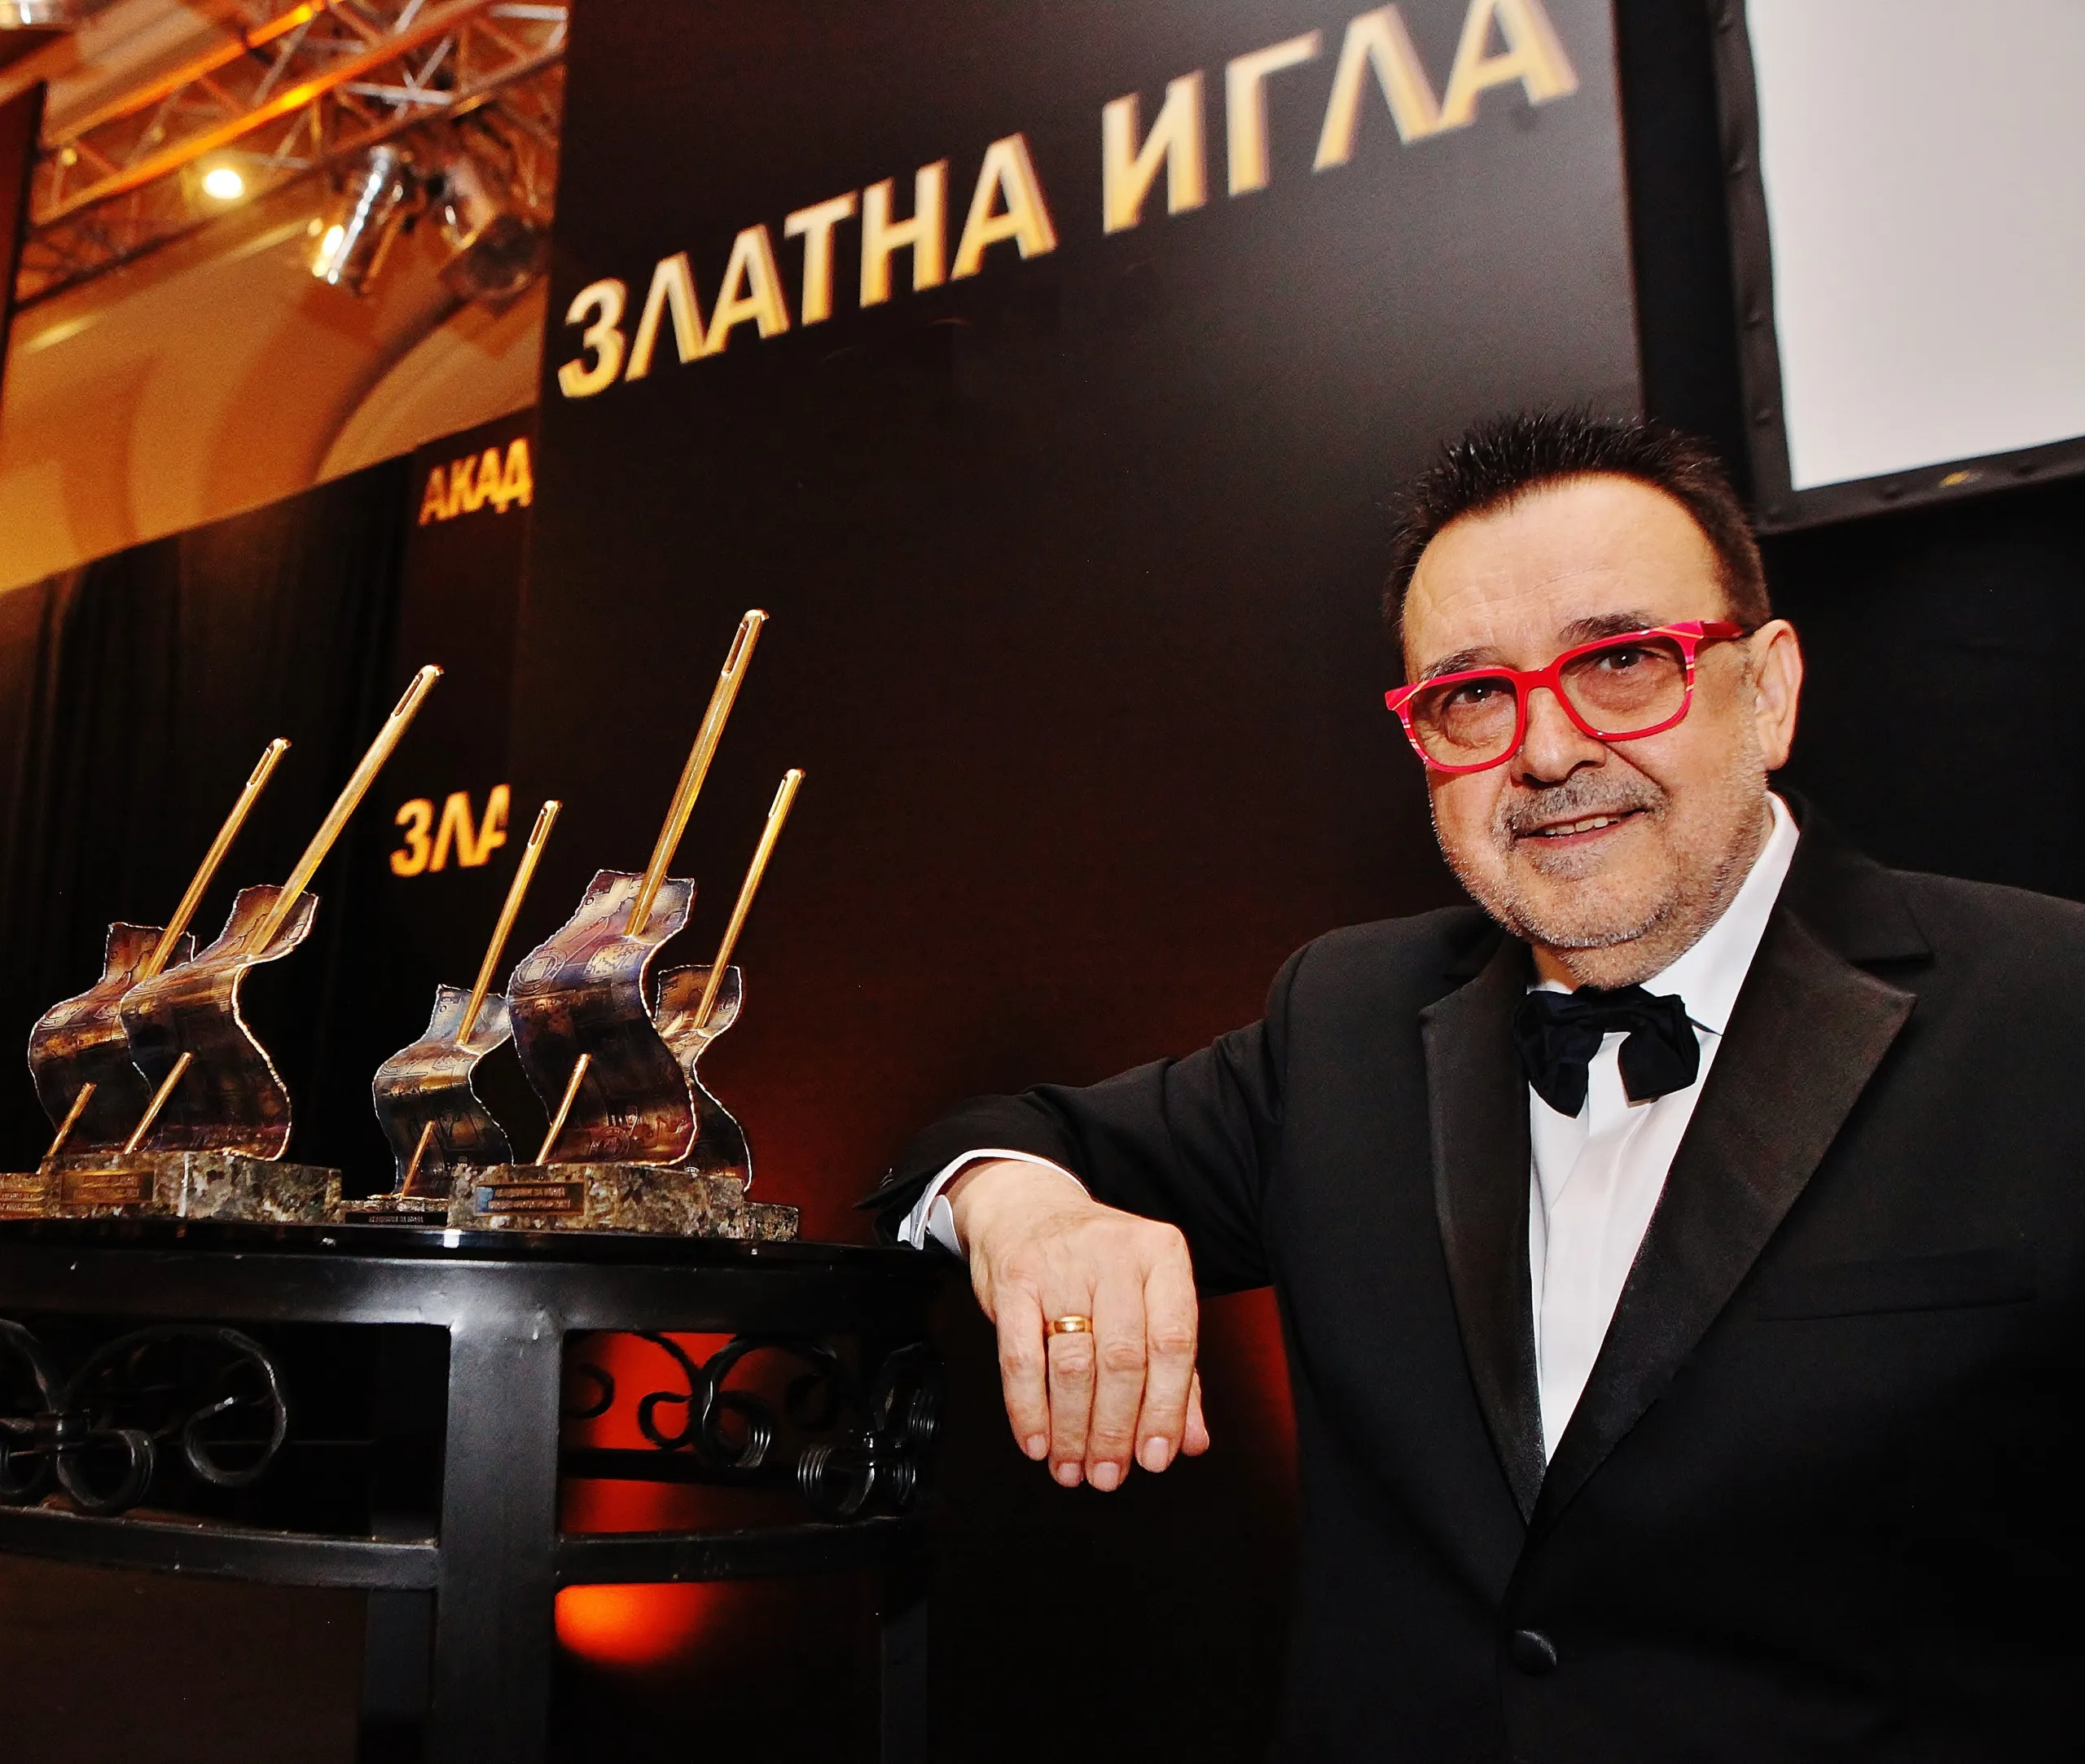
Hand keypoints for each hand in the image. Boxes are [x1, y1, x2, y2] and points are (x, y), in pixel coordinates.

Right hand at [948, 1158, 1209, 1489]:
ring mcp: (1061, 1264)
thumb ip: (1175, 1370)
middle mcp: (1115, 1253)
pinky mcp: (1014, 1279)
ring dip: (1072, 1429)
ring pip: (1073, 1365)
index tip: (1157, 1458)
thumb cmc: (1097, 1264)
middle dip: (1116, 1430)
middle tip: (1109, 1474)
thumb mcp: (1146, 1299)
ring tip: (1073, 1468)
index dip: (1167, 1409)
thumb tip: (1191, 1441)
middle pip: (1123, 1360)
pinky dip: (1029, 1409)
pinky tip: (1038, 1442)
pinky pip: (1021, 1358)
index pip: (1173, 1342)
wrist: (1027, 1209)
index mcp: (1162, 1255)